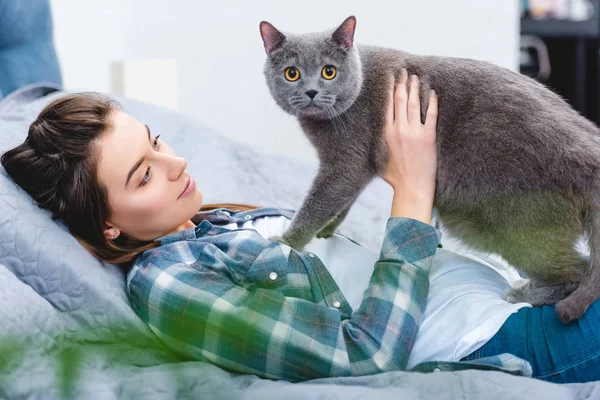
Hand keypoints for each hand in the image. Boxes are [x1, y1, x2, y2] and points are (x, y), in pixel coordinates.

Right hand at [380, 70, 437, 199]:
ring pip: (414, 104)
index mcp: (387, 134)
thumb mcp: (381, 159)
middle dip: (402, 84)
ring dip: (415, 89)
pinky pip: (431, 115)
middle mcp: (399, 130)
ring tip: (416, 77)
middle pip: (400, 101)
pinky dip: (432, 102)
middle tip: (405, 72)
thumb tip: (382, 136)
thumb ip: (381, 144)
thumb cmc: (396, 178)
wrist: (412, 188)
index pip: (388, 106)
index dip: (391, 90)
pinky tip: (433, 93)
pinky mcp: (428, 137)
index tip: (393, 80)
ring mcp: (414, 133)